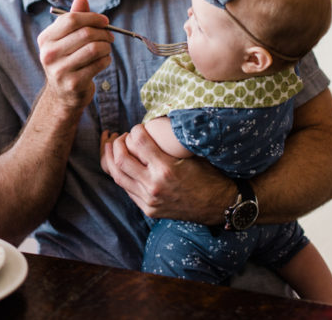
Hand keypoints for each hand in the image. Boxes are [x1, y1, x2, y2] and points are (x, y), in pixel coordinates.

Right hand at [37, 0, 112, 108]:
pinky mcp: (73, 83)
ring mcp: (60, 70)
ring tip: (107, 48)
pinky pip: (98, 64)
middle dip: (103, 32)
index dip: (92, 17)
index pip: (71, 20)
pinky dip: (106, 60)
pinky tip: (104, 60)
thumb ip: (73, 19)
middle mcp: (49, 54)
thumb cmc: (67, 60)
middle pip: (85, 33)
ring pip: (94, 48)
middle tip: (110, 36)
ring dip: (106, 47)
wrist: (62, 95)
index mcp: (45, 39)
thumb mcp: (66, 39)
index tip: (105, 21)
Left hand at [101, 123, 231, 222]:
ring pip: (117, 177)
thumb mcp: (192, 155)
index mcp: (166, 169)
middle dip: (117, 143)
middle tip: (122, 137)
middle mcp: (154, 186)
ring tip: (113, 148)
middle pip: (120, 159)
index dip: (135, 130)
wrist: (219, 206)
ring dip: (112, 159)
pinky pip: (126, 189)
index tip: (138, 127)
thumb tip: (157, 121)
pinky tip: (123, 165)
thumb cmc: (209, 176)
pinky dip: (121, 174)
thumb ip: (170, 143)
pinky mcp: (148, 209)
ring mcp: (149, 200)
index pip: (138, 141)